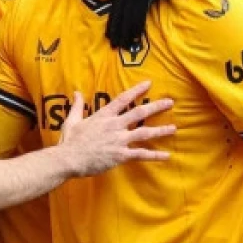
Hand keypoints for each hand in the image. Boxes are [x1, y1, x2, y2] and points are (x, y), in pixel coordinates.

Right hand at [58, 81, 174, 176]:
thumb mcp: (72, 120)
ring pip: (144, 133)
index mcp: (104, 116)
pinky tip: (166, 156)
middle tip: (170, 102)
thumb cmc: (69, 141)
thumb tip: (77, 92)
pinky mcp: (121, 155)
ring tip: (174, 128)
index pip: (123, 99)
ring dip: (160, 130)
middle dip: (156, 107)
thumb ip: (77, 106)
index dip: (137, 90)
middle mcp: (115, 125)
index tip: (149, 84)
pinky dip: (155, 155)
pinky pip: (141, 154)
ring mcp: (119, 140)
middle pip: (139, 113)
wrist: (69, 159)